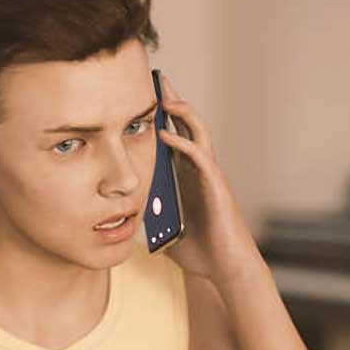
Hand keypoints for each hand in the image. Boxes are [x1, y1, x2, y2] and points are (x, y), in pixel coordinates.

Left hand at [155, 72, 262, 286]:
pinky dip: (183, 143)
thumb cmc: (200, 254)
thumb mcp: (163, 233)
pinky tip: (166, 135)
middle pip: (188, 128)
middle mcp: (200, 172)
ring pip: (199, 134)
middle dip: (173, 103)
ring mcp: (210, 176)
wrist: (226, 269)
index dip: (161, 119)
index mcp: (187, 178)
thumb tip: (124, 222)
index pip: (174, 139)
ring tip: (164, 99)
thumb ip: (147, 222)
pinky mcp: (217, 186)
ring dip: (182, 115)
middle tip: (157, 80)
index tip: (143, 99)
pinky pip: (200, 157)